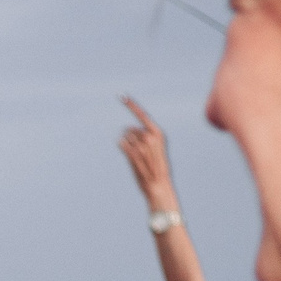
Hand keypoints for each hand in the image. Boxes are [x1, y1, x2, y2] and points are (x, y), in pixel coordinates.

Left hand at [118, 97, 177, 212]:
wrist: (158, 184)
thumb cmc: (157, 166)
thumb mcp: (156, 148)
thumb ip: (146, 137)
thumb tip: (129, 130)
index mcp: (158, 133)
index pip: (142, 115)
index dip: (131, 104)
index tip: (121, 95)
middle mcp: (150, 137)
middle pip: (130, 128)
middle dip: (129, 135)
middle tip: (137, 148)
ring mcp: (141, 146)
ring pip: (125, 136)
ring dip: (126, 142)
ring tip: (135, 154)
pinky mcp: (133, 154)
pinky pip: (121, 144)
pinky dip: (121, 145)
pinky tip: (125, 149)